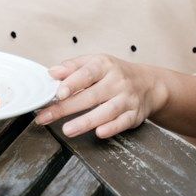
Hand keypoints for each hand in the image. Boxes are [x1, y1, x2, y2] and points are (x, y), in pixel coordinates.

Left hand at [34, 54, 167, 138]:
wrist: (148, 84)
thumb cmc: (114, 73)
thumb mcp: (95, 62)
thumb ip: (73, 67)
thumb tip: (52, 72)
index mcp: (104, 65)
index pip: (87, 73)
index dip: (72, 83)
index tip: (58, 93)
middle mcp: (117, 81)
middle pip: (91, 95)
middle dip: (67, 107)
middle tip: (47, 116)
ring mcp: (127, 98)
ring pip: (106, 111)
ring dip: (86, 122)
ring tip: (67, 130)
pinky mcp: (134, 115)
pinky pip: (122, 123)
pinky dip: (111, 128)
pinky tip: (98, 133)